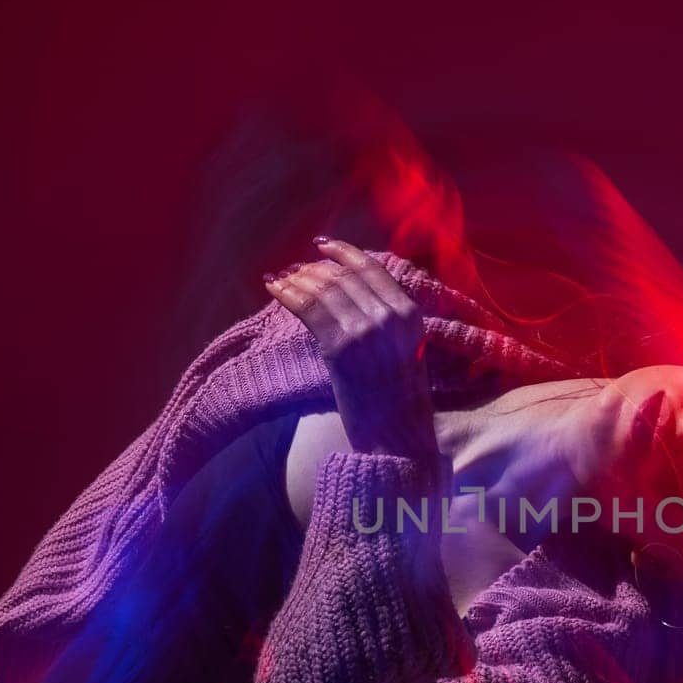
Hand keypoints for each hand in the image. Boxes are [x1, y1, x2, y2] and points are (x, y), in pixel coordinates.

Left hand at [265, 239, 438, 461]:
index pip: (371, 269)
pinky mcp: (340, 348)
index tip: (322, 246)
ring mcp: (364, 331)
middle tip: (295, 269)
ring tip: (282, 279)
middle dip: (314, 269)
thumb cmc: (400, 400)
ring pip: (323, 290)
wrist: (398, 437)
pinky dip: (287, 294)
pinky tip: (273, 288)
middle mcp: (389, 317)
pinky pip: (308, 309)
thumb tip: (349, 292)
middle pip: (343, 277)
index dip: (343, 252)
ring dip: (298, 280)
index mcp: (410, 314)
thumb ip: (387, 319)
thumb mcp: (406, 350)